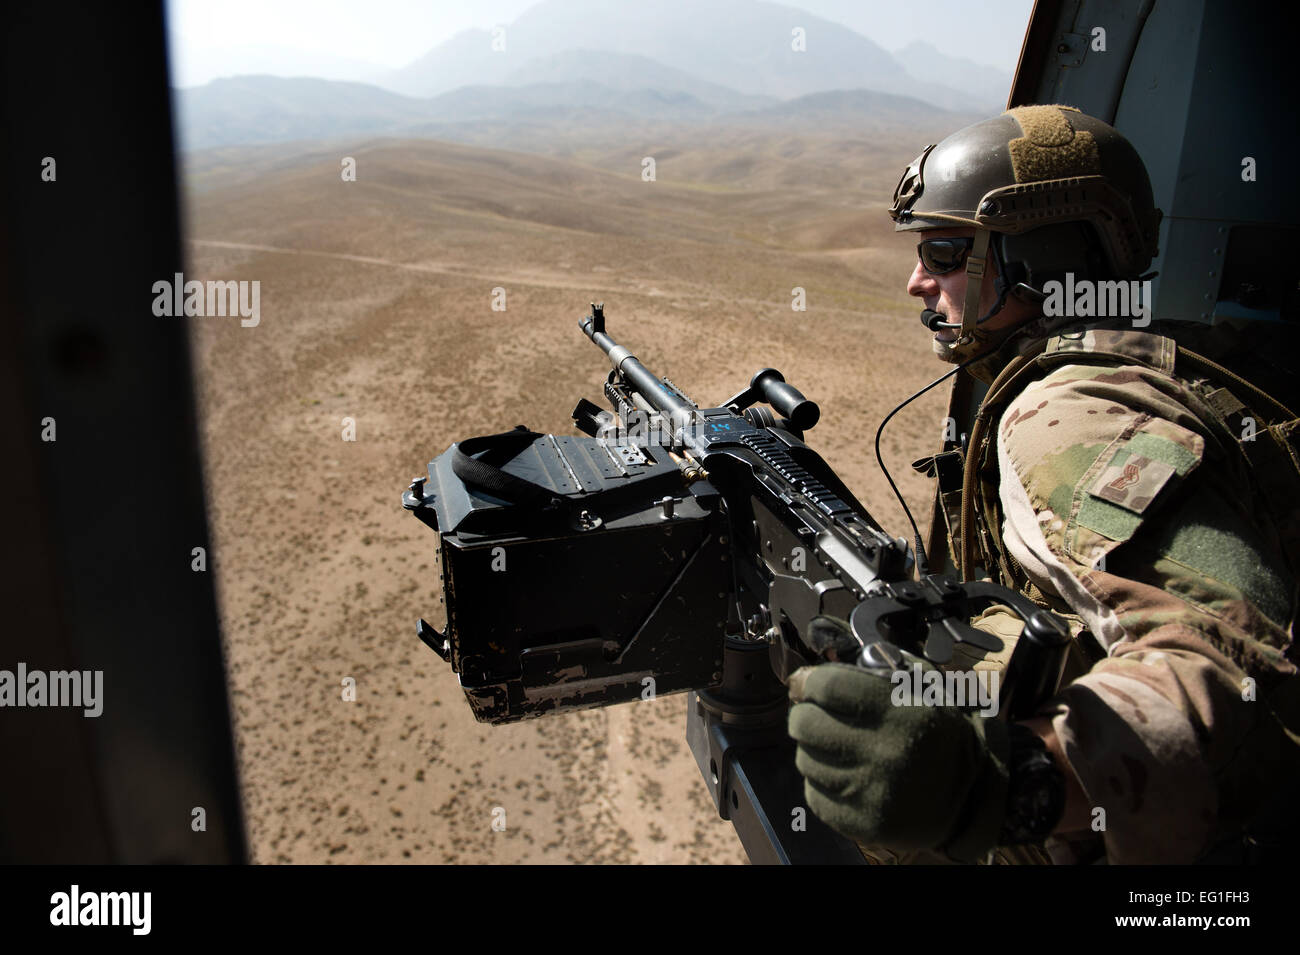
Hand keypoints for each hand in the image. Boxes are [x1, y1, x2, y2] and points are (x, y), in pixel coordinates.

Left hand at [787, 620, 1011, 861]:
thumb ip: (873, 667)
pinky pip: (813, 795)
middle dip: (808, 714)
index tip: (807, 683)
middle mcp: (884, 753)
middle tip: (823, 716)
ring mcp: (870, 793)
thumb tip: (814, 670)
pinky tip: (848, 776)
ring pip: (804, 760)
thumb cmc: (940, 733)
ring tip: (845, 749)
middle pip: (804, 723)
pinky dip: (823, 783)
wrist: (971, 796)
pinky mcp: (861, 824)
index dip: (808, 681)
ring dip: (817, 750)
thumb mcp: (922, 686)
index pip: (826, 686)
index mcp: (901, 712)